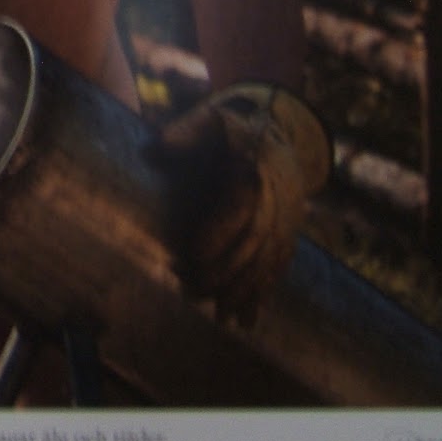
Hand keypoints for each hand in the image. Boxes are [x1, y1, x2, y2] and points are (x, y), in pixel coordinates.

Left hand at [152, 84, 330, 325]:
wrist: (280, 130)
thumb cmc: (233, 127)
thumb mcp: (208, 120)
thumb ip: (183, 134)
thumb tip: (153, 149)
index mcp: (253, 173)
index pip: (238, 210)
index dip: (218, 235)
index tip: (191, 256)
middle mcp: (276, 201)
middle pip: (253, 245)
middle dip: (226, 274)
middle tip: (191, 292)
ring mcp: (286, 221)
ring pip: (268, 262)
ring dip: (245, 293)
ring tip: (220, 318)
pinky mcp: (289, 234)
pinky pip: (278, 268)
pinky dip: (263, 294)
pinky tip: (248, 320)